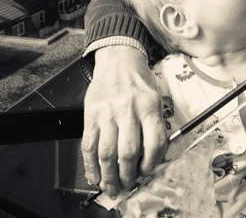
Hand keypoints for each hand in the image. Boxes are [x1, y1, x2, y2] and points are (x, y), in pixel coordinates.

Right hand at [81, 46, 166, 197]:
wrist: (119, 58)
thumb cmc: (139, 80)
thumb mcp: (156, 97)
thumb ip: (154, 124)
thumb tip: (152, 156)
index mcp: (149, 106)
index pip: (155, 142)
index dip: (152, 163)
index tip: (148, 171)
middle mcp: (129, 109)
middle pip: (129, 152)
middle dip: (129, 175)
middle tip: (129, 185)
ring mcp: (107, 112)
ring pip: (107, 153)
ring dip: (109, 176)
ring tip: (112, 187)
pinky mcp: (91, 114)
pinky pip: (89, 145)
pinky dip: (90, 165)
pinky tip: (95, 176)